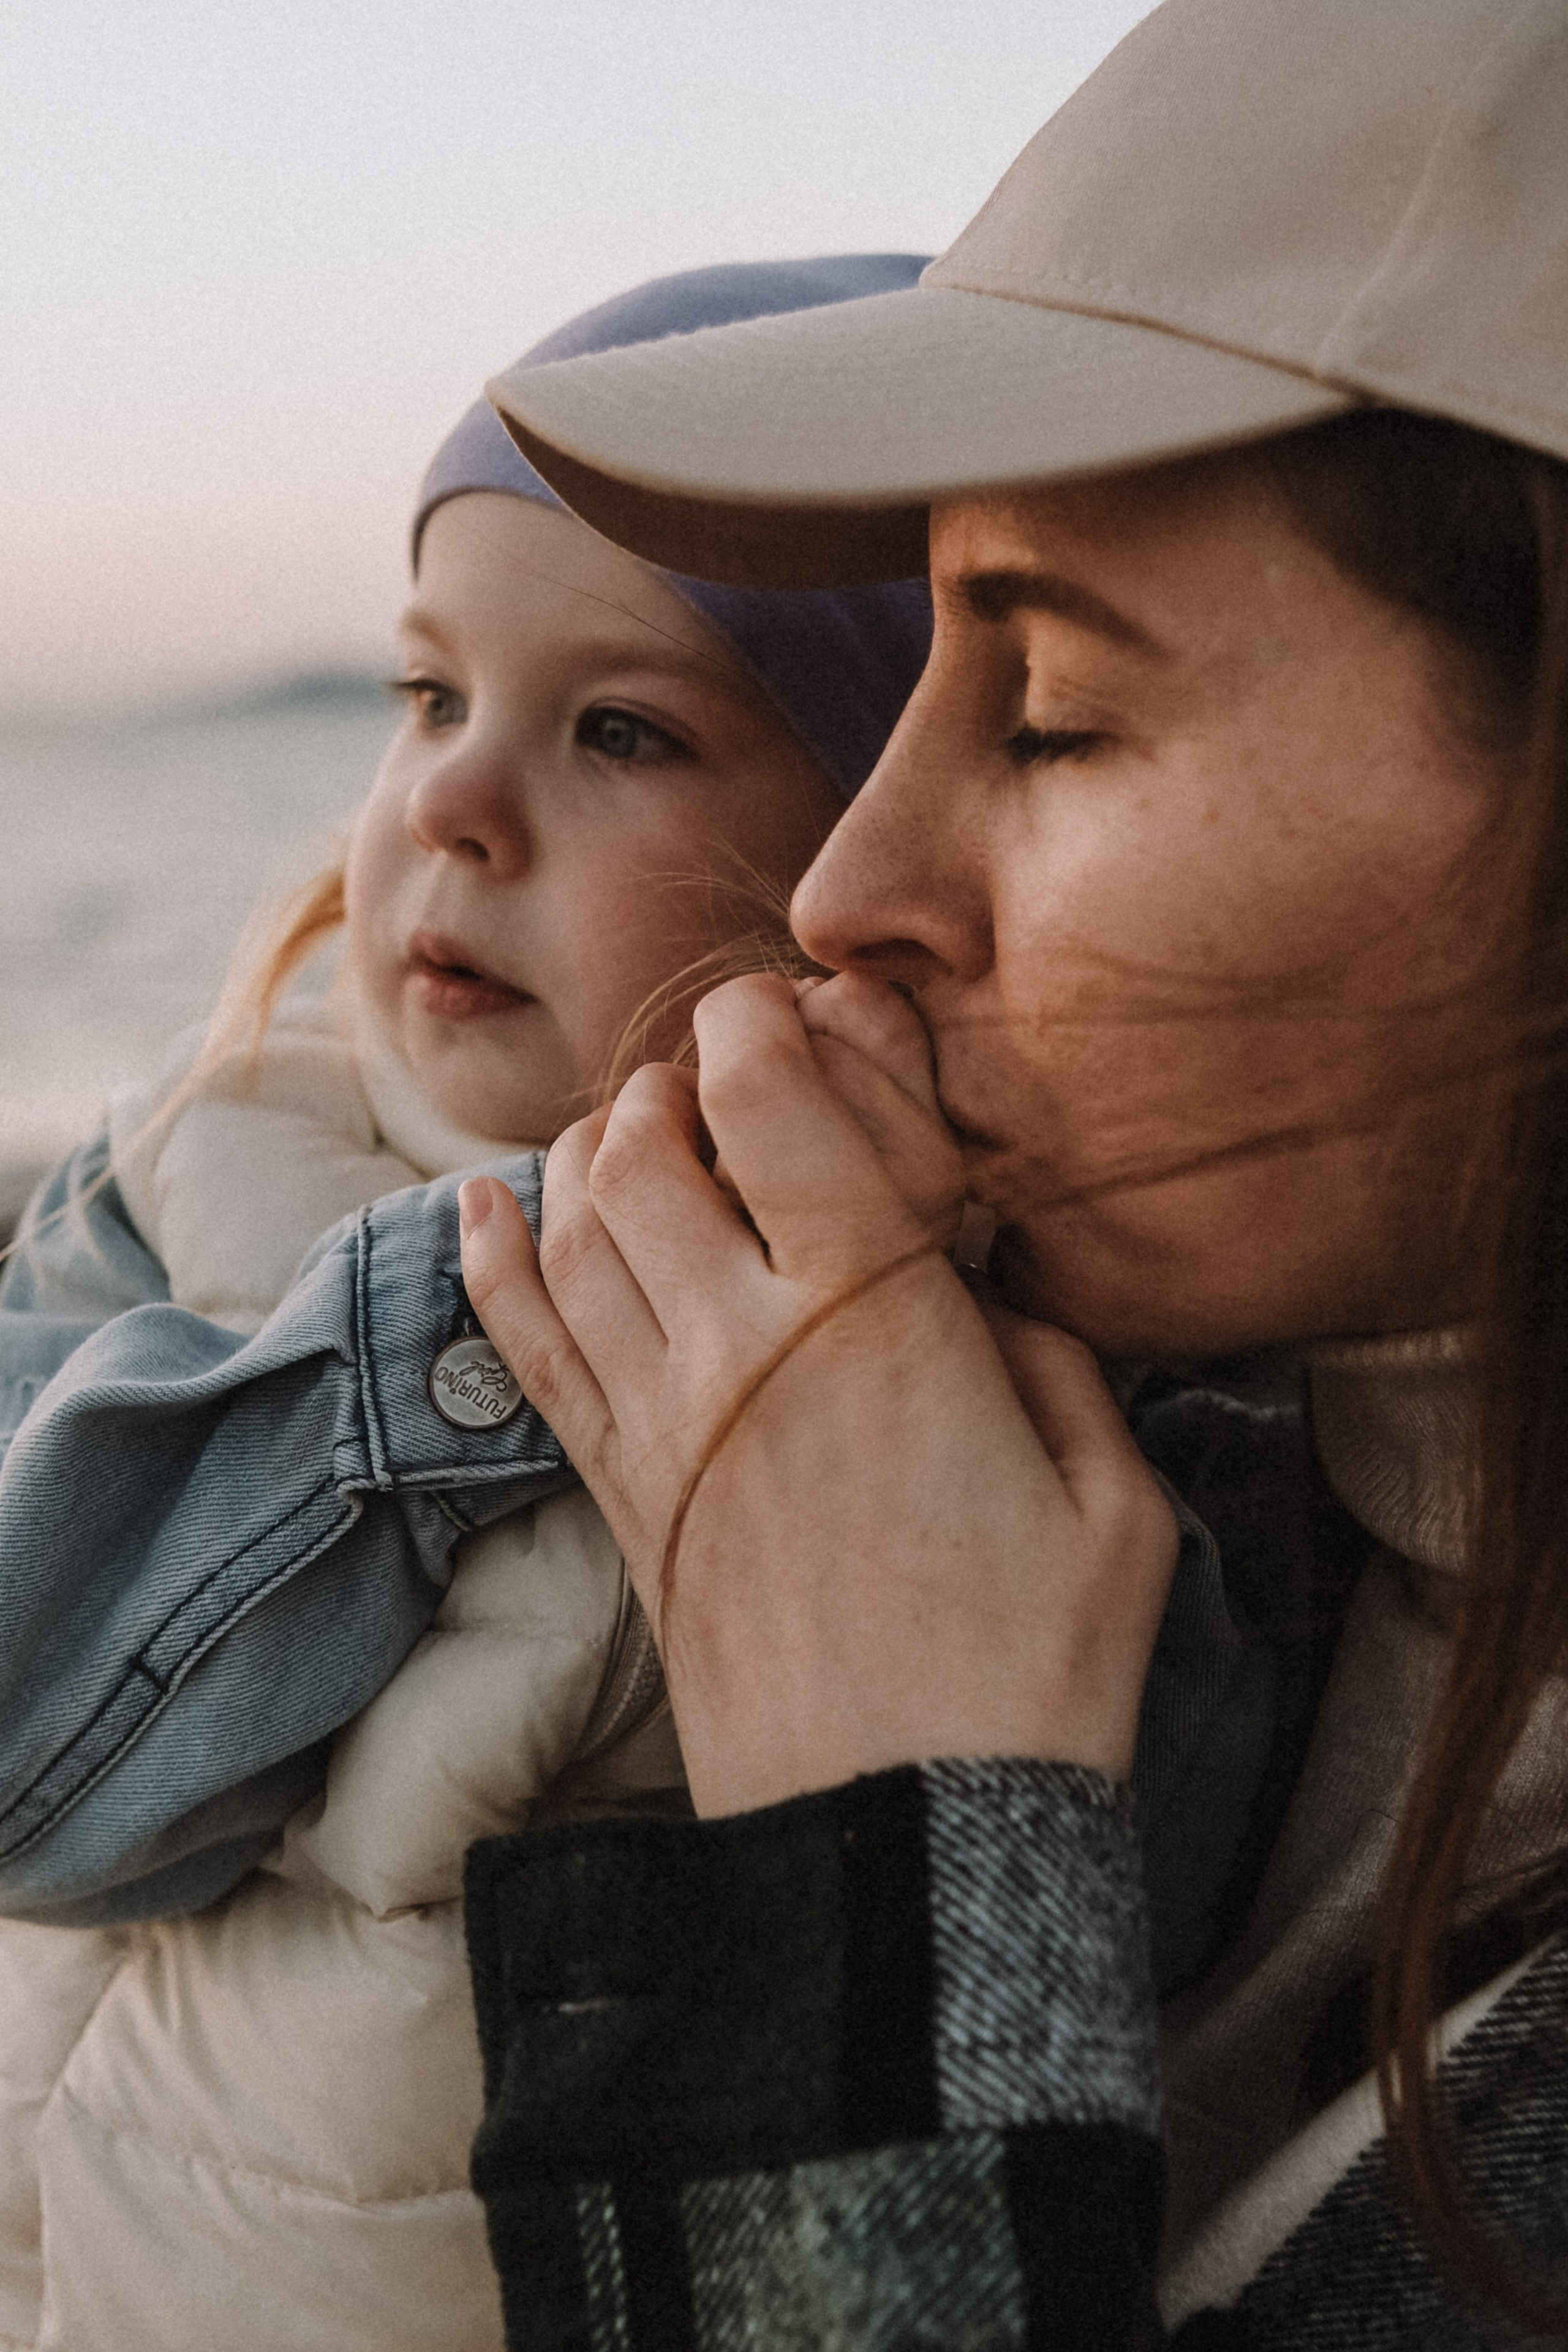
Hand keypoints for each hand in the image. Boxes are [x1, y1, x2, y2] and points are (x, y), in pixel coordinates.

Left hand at [459, 974, 1176, 1816]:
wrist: (902, 1843)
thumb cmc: (1033, 1675)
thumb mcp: (1114, 1499)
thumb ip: (1055, 1362)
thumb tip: (990, 1296)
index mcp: (875, 1317)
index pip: (774, 1103)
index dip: (765, 1025)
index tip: (785, 1016)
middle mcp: (741, 1349)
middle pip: (646, 1148)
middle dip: (673, 1082)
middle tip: (722, 1084)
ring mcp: (661, 1425)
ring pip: (572, 1230)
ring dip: (591, 1153)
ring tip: (638, 1132)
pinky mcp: (621, 1499)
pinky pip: (524, 1350)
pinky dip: (490, 1264)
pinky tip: (481, 1207)